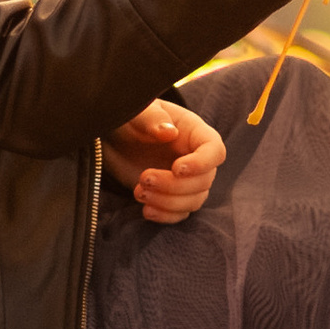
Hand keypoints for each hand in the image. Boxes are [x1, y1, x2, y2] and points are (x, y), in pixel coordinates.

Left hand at [103, 102, 224, 224]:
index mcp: (193, 132)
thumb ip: (152, 118)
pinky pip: (180, 213)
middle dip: (174, 186)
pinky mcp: (171, 196)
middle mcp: (195, 157)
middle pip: (204, 181)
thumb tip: (169, 131)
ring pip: (193, 201)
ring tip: (139, 192)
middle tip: (144, 178)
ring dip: (168, 202)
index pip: (214, 151)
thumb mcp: (137, 113)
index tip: (176, 168)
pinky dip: (165, 216)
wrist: (114, 137)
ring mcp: (185, 179)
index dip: (202, 164)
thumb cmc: (129, 118)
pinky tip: (145, 209)